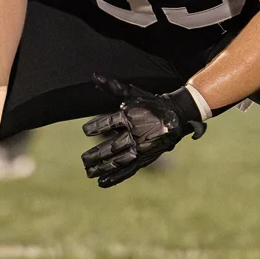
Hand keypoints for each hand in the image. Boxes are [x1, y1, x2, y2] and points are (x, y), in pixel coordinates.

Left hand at [80, 76, 206, 187]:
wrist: (176, 115)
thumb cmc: (150, 103)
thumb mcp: (132, 93)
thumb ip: (112, 86)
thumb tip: (94, 75)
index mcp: (130, 117)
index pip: (108, 123)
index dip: (96, 127)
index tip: (86, 131)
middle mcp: (135, 134)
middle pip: (112, 147)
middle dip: (96, 155)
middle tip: (83, 160)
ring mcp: (141, 148)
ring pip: (118, 161)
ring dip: (103, 168)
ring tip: (89, 172)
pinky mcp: (145, 158)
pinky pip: (128, 170)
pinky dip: (115, 177)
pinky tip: (102, 182)